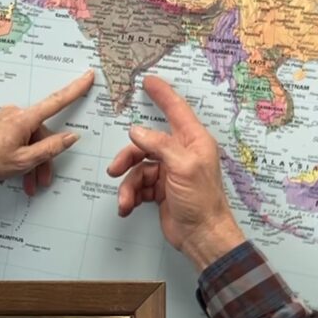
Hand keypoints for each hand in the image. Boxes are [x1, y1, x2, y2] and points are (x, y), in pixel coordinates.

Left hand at [0, 69, 93, 197]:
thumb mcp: (23, 161)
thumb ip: (50, 149)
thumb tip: (72, 137)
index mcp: (24, 119)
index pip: (57, 101)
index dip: (75, 89)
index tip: (88, 76)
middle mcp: (16, 113)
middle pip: (41, 135)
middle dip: (44, 159)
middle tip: (41, 182)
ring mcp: (6, 118)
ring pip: (29, 140)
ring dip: (31, 163)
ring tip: (28, 185)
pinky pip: (17, 139)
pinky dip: (20, 156)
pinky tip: (16, 174)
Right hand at [106, 76, 243, 268]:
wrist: (202, 236)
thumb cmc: (202, 202)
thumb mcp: (182, 167)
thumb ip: (159, 145)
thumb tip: (137, 131)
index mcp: (194, 142)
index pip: (176, 110)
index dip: (162, 94)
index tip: (149, 81)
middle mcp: (181, 153)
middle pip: (146, 144)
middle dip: (128, 157)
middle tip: (115, 169)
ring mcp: (170, 172)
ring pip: (138, 168)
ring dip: (129, 185)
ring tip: (126, 200)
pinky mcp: (160, 190)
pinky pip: (138, 185)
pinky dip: (131, 195)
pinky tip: (129, 206)